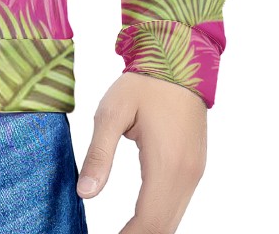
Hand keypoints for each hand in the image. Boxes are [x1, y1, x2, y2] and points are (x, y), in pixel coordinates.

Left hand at [76, 71, 206, 233]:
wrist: (179, 61)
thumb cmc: (143, 84)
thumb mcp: (111, 113)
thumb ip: (99, 155)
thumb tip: (84, 194)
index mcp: (166, 164)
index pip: (149, 221)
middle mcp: (186, 175)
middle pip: (164, 227)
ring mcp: (194, 173)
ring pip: (173, 219)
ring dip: (148, 229)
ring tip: (119, 233)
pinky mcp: (194, 167)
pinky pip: (177, 205)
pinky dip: (158, 218)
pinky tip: (137, 220)